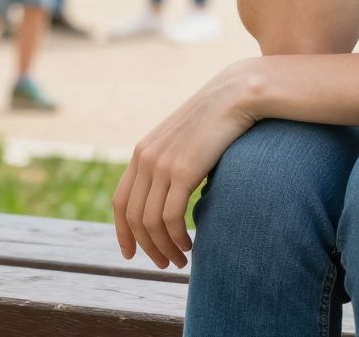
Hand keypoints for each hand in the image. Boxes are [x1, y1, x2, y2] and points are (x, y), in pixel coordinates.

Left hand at [114, 62, 260, 268]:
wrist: (237, 94)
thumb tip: (176, 198)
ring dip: (164, 248)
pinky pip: (171, 217)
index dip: (122, 232)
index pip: (121, 201)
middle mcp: (145, 159)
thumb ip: (174, 165)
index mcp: (142, 152)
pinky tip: (190, 245)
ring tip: (180, 260)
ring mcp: (162, 165)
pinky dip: (177, 238)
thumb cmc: (218, 119)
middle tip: (164, 264)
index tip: (131, 254)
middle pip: (133, 217)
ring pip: (150, 222)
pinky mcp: (183, 171)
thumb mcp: (186, 142)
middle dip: (146, 247)